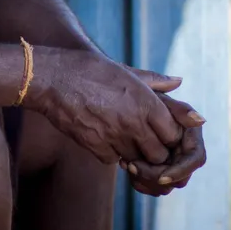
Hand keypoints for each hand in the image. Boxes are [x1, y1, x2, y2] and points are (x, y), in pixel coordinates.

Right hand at [27, 50, 185, 167]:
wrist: (52, 77)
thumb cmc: (90, 69)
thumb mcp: (125, 70)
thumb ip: (155, 80)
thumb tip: (178, 82)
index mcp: (145, 101)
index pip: (173, 134)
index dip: (169, 136)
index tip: (160, 131)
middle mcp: (133, 121)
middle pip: (159, 154)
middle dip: (155, 151)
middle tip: (145, 142)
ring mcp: (114, 135)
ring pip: (136, 161)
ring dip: (133, 154)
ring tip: (124, 139)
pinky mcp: (95, 145)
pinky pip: (112, 160)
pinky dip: (111, 154)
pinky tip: (105, 139)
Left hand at [122, 76, 205, 196]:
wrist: (118, 103)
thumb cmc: (138, 95)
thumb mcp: (156, 98)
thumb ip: (178, 108)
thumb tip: (200, 119)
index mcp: (190, 135)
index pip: (195, 160)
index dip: (180, 171)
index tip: (160, 177)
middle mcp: (183, 151)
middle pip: (180, 178)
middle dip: (156, 177)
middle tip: (131, 166)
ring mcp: (170, 162)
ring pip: (165, 186)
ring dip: (146, 180)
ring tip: (126, 164)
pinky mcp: (156, 170)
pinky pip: (152, 186)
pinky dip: (139, 182)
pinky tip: (124, 166)